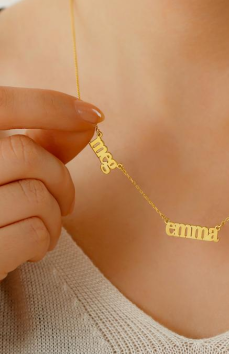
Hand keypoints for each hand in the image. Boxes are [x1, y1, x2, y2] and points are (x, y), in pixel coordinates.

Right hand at [0, 86, 103, 280]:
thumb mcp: (11, 171)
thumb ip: (43, 143)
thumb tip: (89, 119)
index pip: (0, 105)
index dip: (51, 105)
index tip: (94, 115)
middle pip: (26, 154)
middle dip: (61, 179)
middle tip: (67, 203)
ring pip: (35, 196)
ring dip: (55, 216)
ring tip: (46, 227)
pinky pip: (33, 233)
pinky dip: (46, 241)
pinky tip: (34, 249)